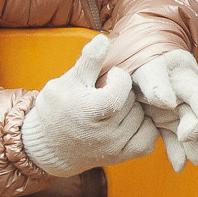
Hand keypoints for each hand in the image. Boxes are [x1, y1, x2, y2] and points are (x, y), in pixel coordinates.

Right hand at [20, 35, 157, 177]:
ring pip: (143, 117)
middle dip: (124, 94)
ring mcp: (115, 147)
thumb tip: (103, 39)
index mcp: (90, 110)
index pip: (123, 85)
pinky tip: (128, 122)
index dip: (118, 78)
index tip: (107, 79)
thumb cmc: (57, 109)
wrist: (49, 145)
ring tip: (114, 110)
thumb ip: (88, 60)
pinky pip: (148, 138)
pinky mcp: (122, 157)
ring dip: (134, 110)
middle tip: (107, 96)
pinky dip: (143, 127)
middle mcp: (105, 133)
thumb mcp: (68, 80)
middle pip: (133, 101)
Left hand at [132, 50, 197, 171]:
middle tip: (188, 137)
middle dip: (195, 127)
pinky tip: (178, 165)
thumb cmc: (144, 63)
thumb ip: (155, 82)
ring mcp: (178, 112)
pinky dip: (177, 153)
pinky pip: (174, 140)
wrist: (136, 69)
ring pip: (189, 131)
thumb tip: (167, 102)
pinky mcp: (168, 124)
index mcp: (185, 76)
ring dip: (192, 146)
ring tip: (195, 160)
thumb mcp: (148, 66)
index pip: (197, 91)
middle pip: (195, 113)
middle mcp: (187, 96)